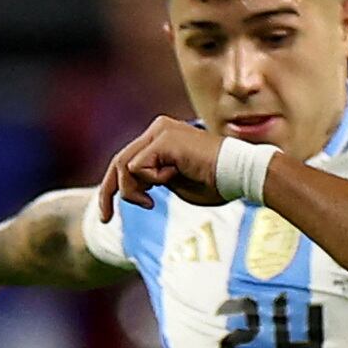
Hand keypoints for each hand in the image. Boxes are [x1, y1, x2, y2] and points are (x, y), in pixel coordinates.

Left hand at [97, 116, 231, 220]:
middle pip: (118, 162)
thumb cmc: (217, 183)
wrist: (242, 174)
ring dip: (134, 191)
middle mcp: (158, 128)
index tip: (107, 215)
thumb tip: (132, 187)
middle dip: (108, 193)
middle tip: (105, 219)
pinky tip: (173, 179)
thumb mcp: (176, 185)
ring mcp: (160, 131)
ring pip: (123, 166)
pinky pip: (138, 168)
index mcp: (162, 136)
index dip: (113, 188)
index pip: (126, 160)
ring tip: (153, 200)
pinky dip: (151, 182)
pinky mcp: (164, 139)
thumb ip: (153, 182)